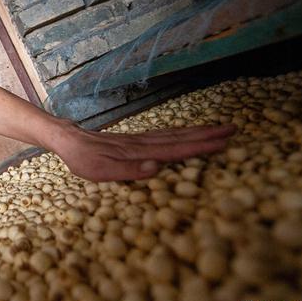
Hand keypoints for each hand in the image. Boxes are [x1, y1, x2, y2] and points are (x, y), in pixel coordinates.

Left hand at [53, 123, 235, 181]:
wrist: (68, 139)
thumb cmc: (83, 159)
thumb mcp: (101, 171)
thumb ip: (129, 171)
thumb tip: (157, 167)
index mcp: (139, 152)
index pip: (175, 150)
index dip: (200, 147)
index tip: (223, 142)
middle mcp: (143, 143)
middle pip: (180, 138)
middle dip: (207, 135)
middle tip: (233, 129)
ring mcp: (140, 140)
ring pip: (174, 135)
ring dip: (197, 132)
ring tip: (218, 130)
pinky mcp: (135, 140)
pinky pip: (164, 136)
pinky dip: (180, 134)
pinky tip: (187, 134)